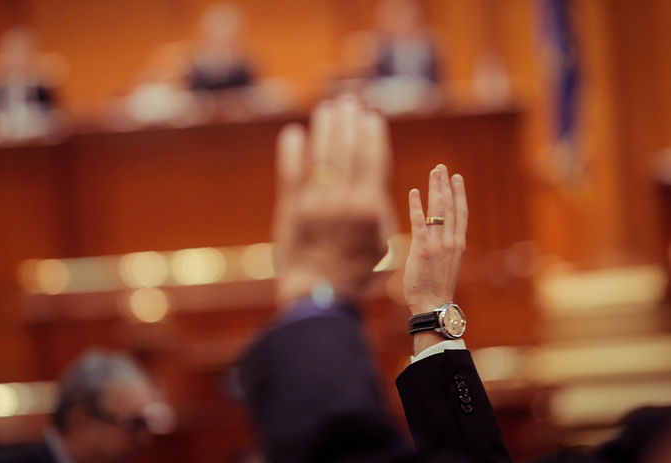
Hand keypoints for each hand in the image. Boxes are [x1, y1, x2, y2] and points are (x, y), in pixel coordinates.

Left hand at [273, 96, 396, 305]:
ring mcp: (314, 203)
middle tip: (349, 102)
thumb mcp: (383, 244)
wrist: (319, 296)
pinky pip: (290, 173)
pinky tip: (294, 133)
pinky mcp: (290, 209)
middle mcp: (342, 200)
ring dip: (324, 128)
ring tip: (327, 109)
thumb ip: (380, 209)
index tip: (371, 116)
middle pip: (346, 149)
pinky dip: (291, 151)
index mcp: (369, 207)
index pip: (372, 158)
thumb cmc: (357, 273)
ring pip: (320, 155)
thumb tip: (372, 178)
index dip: (371, 133)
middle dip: (348, 121)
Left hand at [404, 164, 467, 313]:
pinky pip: (420, 223)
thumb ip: (442, 248)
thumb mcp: (446, 264)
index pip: (461, 213)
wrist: (433, 304)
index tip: (457, 178)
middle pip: (450, 206)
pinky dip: (417, 206)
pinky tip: (415, 192)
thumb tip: (433, 237)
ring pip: (438, 210)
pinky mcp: (422, 249)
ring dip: (435, 189)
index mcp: (458, 244)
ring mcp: (438, 244)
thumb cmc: (436, 287)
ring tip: (433, 173)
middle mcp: (451, 241)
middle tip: (441, 168)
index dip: (459, 194)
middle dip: (445, 185)